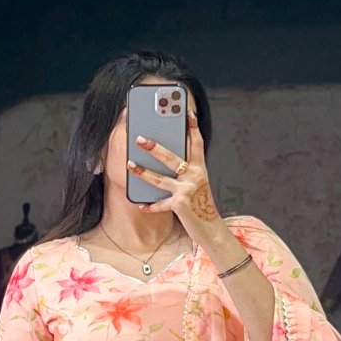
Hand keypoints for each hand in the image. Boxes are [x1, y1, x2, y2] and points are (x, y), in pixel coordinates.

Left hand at [127, 109, 220, 230]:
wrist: (210, 228)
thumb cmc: (201, 205)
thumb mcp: (197, 184)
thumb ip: (186, 171)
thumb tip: (166, 159)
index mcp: (200, 168)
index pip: (196, 143)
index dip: (193, 127)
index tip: (188, 112)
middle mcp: (195, 176)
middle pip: (172, 158)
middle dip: (154, 147)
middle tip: (139, 138)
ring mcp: (187, 190)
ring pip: (160, 179)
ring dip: (143, 172)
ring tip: (130, 165)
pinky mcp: (181, 205)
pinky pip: (161, 204)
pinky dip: (151, 206)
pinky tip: (141, 204)